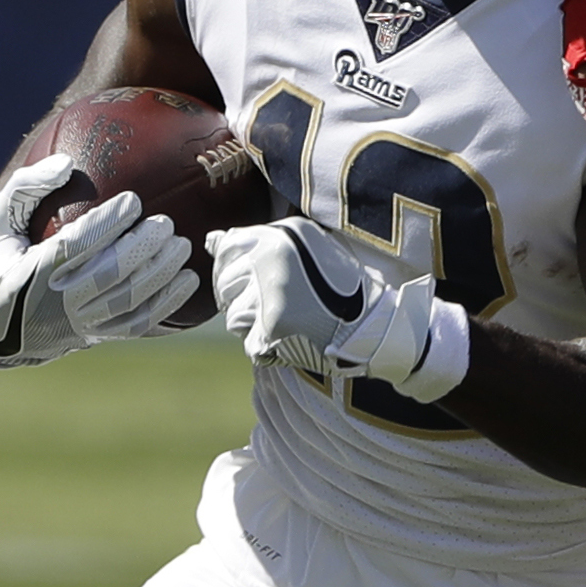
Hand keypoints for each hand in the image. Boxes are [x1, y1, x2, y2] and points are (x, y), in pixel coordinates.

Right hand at [0, 155, 193, 367]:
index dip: (106, 225)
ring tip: (180, 244)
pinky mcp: (96, 336)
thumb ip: (25, 187)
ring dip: (160, 273)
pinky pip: (138, 324)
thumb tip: (67, 164)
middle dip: (142, 248)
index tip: (133, 201)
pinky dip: (167, 302)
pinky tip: (188, 279)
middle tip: (164, 224)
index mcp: (28, 274)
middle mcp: (55, 305)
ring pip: (127, 302)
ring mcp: (78, 324)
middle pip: (107, 276)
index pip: (73, 248)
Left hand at [214, 216, 469, 402]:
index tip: (255, 281)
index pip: (225, 251)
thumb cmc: (340, 285)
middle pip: (225, 285)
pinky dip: (268, 349)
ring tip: (288, 321)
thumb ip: (257, 242)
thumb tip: (210, 242)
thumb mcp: (304, 248)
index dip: (234, 270)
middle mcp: (270, 262)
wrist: (374, 324)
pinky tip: (293, 339)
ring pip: (232, 317)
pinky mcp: (273, 330)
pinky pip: (250, 345)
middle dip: (243, 298)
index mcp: (278, 237)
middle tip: (279, 305)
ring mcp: (270, 296)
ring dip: (254, 325)